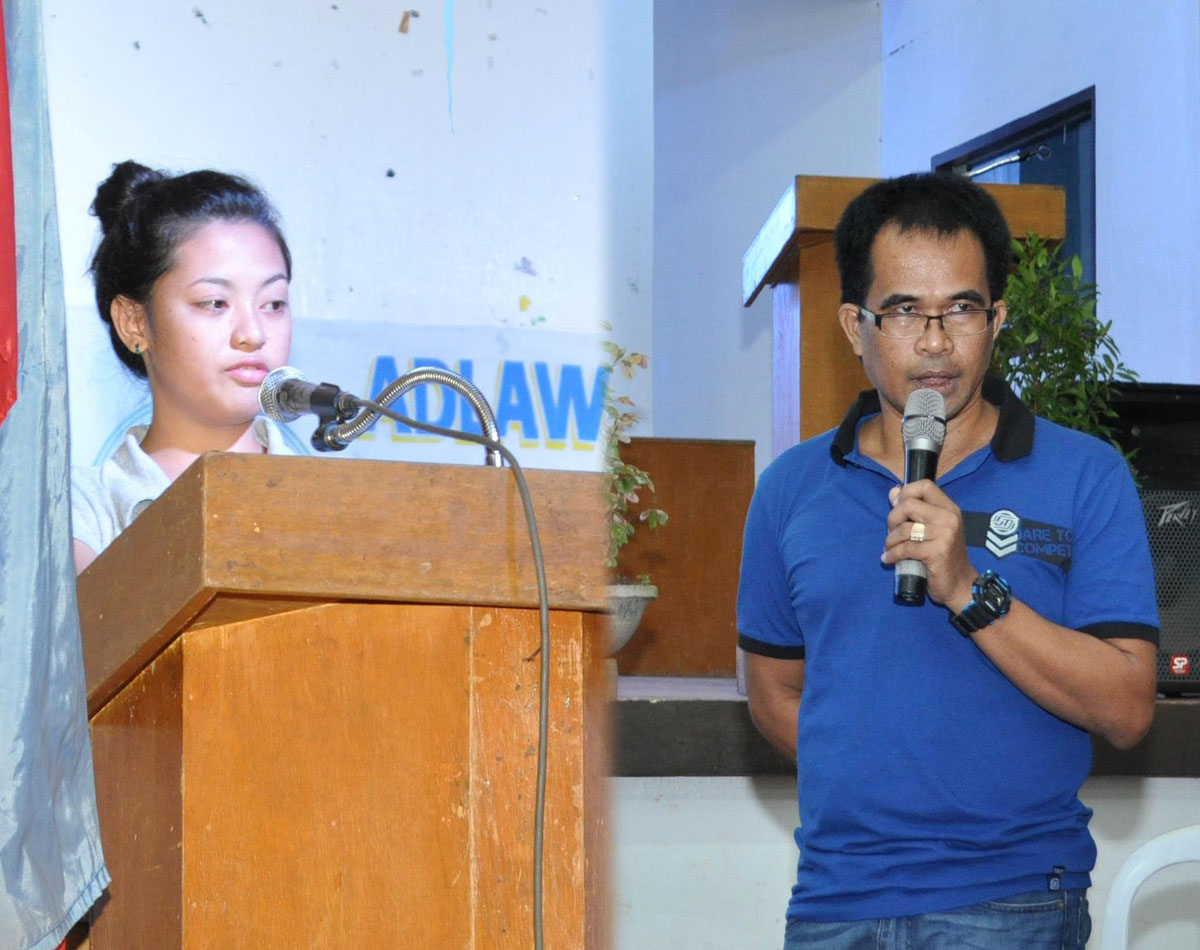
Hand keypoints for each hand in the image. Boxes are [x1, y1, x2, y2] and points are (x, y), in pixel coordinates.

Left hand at [881, 480, 976, 608]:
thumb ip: (914, 510)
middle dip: (893, 518)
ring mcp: (945, 535)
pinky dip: (892, 554)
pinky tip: (888, 559)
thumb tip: (893, 492)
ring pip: (905, 528)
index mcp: (949, 508)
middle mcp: (949, 518)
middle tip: (891, 532)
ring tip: (889, 547)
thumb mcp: (932, 529)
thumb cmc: (942, 556)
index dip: (905, 492)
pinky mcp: (937, 552)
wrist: (959, 584)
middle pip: (909, 504)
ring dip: (890, 539)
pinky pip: (905, 548)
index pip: (925, 485)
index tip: (897, 507)